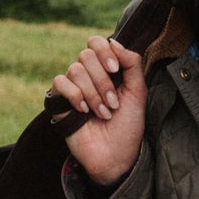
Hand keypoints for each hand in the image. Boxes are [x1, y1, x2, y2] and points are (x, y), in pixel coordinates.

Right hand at [50, 36, 146, 185]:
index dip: (104, 51)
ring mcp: (73, 88)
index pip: (96, 43)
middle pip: (86, 55)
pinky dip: (74, 95)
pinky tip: (83, 111)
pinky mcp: (59, 102)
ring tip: (103, 113)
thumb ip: (131, 63)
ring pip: (75, 70)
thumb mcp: (138, 93)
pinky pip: (59, 83)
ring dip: (93, 93)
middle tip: (113, 103)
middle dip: (102, 80)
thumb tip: (114, 42)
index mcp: (106, 70)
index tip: (115, 69)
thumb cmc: (128, 126)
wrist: (116, 156)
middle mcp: (88, 76)